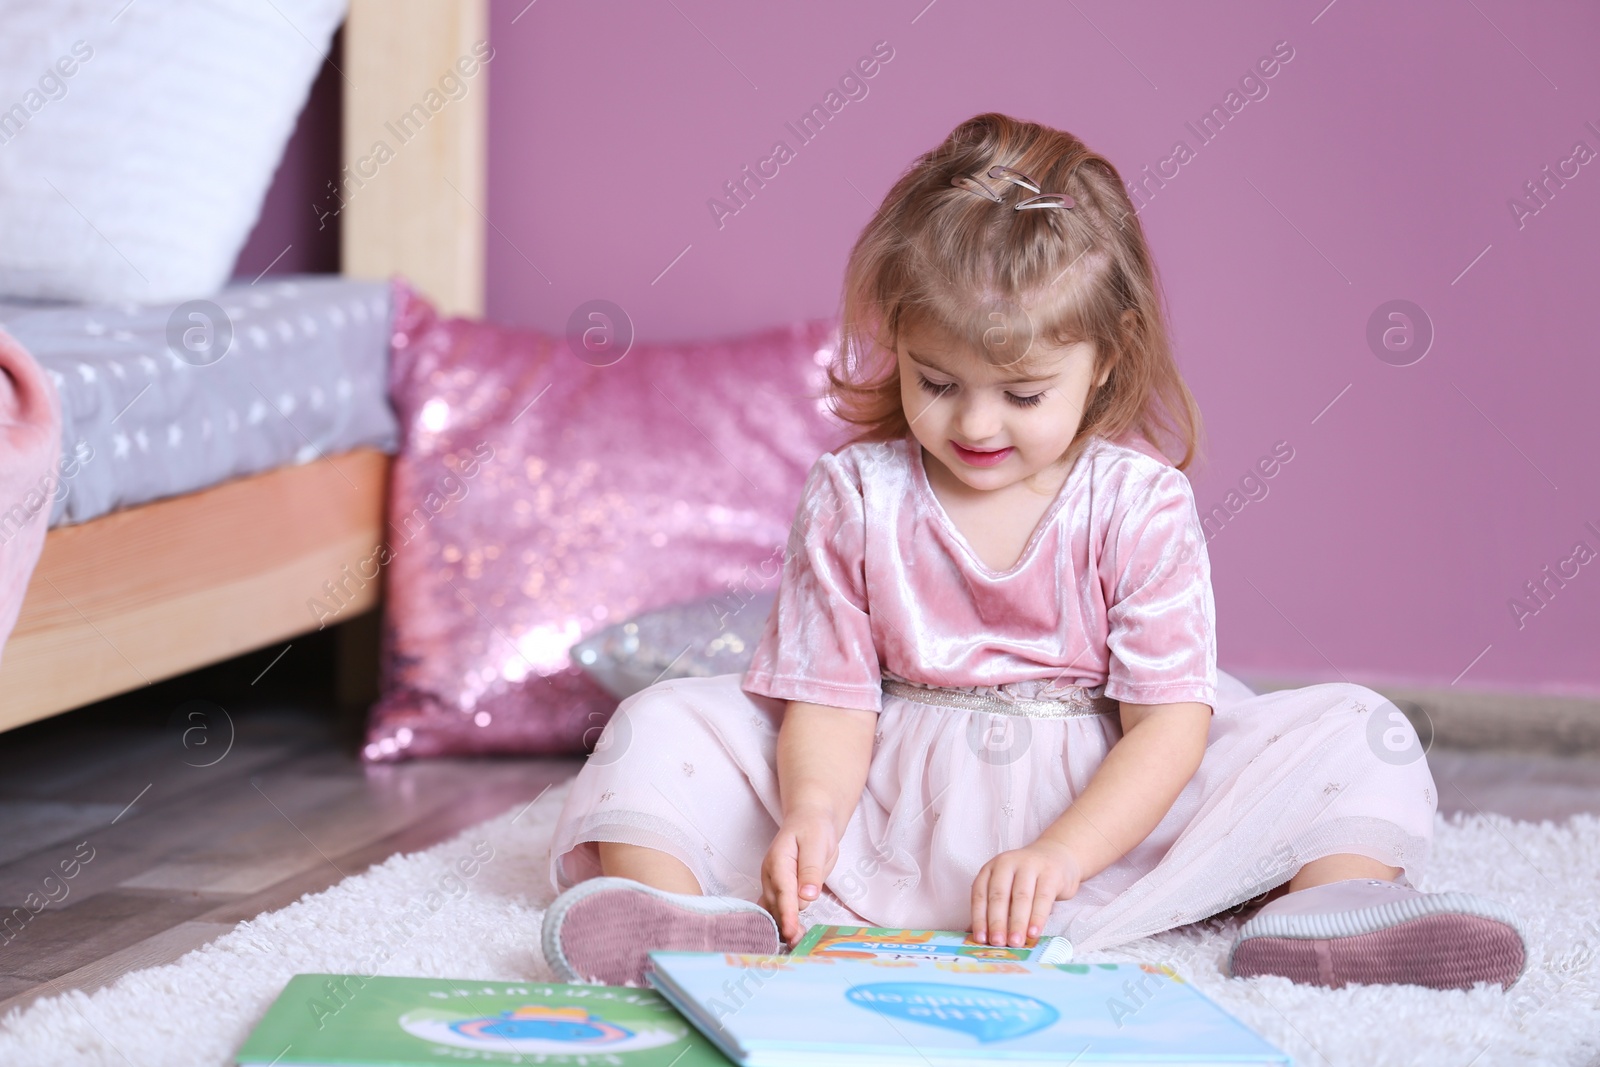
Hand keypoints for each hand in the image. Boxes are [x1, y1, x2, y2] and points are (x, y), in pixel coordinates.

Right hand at [758, 805, 838, 946]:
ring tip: (796, 942)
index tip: (790, 930)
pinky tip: (789, 933)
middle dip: (786, 924)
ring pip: (776, 909)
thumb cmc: (813, 829)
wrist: (809, 821)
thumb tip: (808, 895)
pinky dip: (782, 921)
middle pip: (778, 905)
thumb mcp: (816, 843)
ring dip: (784, 925)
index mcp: (779, 861)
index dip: (788, 913)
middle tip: (799, 943)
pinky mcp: (778, 889)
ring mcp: (772, 883)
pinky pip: (777, 908)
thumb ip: (811, 869)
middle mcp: (771, 875)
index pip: (784, 891)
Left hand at [971, 837, 1082, 947]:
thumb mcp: (1007, 887)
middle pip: (999, 896)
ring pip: (1021, 897)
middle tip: (997, 943)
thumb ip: (994, 908)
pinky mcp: (1050, 873)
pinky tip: (1033, 933)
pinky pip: (1042, 898)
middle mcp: (1007, 863)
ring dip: (1017, 923)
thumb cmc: (1027, 879)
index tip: (980, 939)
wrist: (1057, 855)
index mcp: (991, 868)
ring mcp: (1030, 865)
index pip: (980, 894)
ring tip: (1015, 942)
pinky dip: (1037, 917)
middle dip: (997, 922)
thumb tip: (979, 937)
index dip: (979, 918)